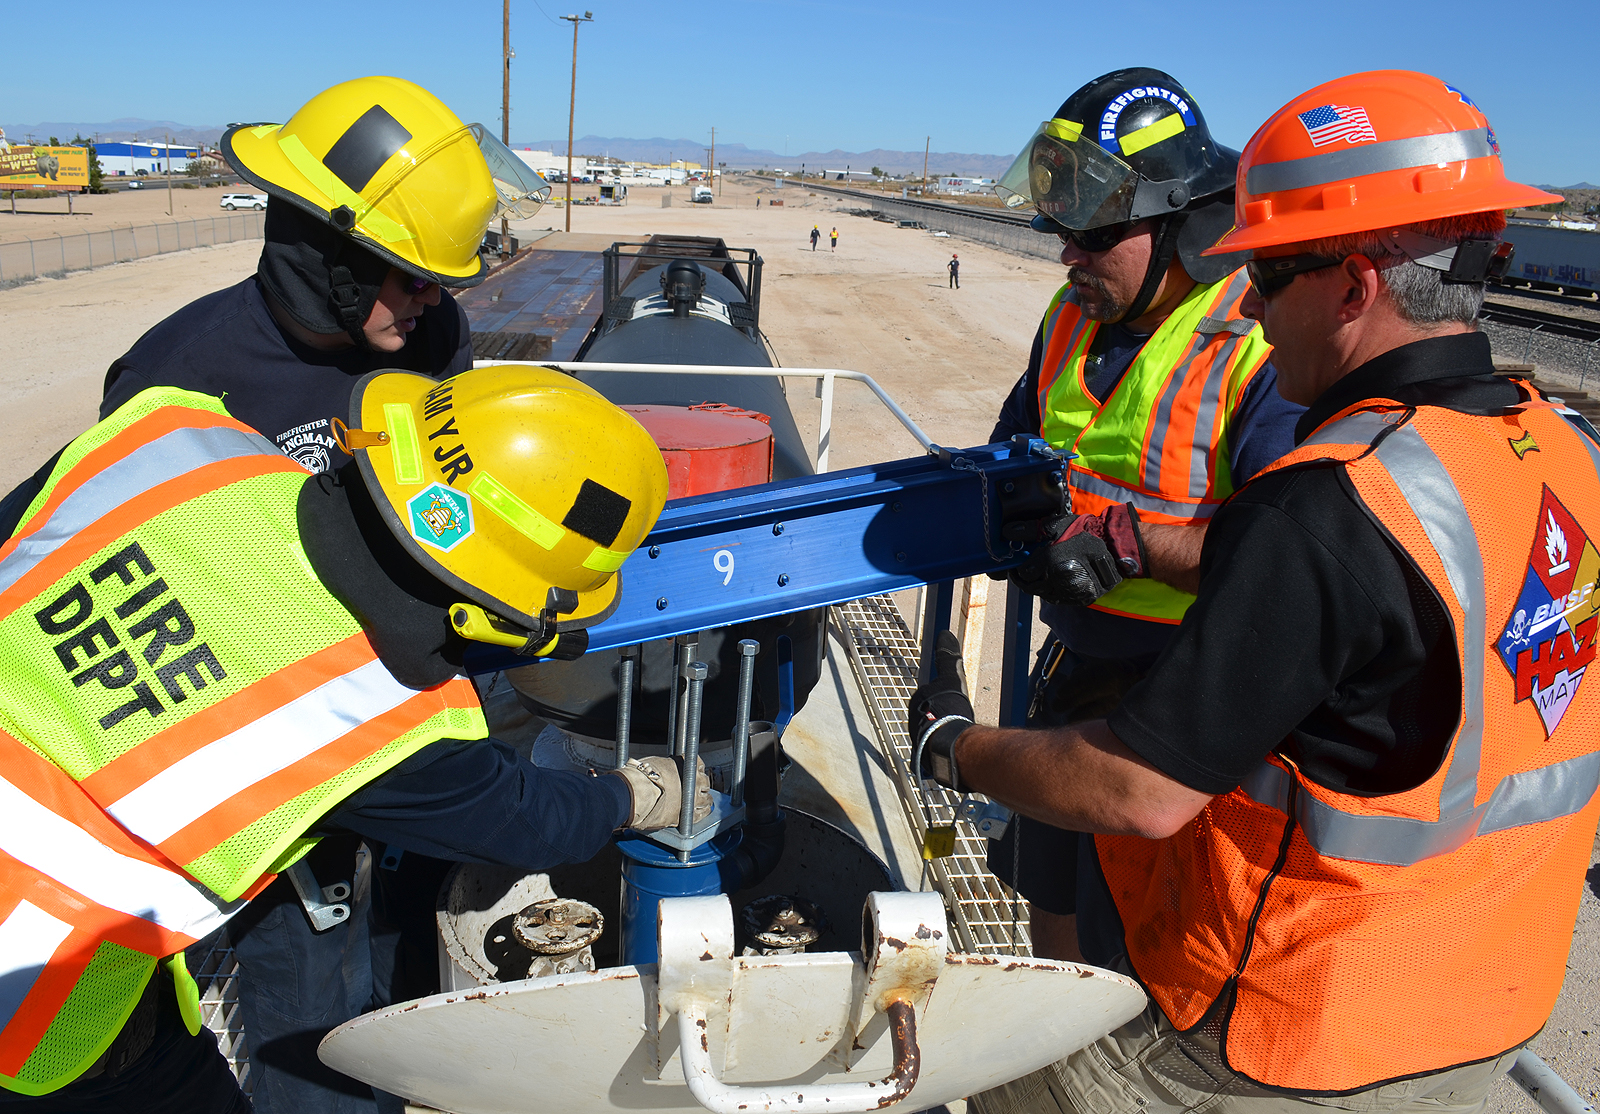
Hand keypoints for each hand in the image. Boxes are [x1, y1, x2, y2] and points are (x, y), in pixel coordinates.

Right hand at [614, 755, 712, 831]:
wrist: (636, 794)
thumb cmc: (642, 777)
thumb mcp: (656, 763)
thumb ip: (667, 767)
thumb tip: (664, 769)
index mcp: (686, 766)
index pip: (699, 764)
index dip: (697, 768)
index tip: (695, 770)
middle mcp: (693, 781)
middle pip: (705, 782)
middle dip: (702, 784)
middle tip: (700, 787)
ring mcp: (691, 799)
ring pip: (707, 799)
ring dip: (705, 799)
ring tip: (705, 801)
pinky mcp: (686, 816)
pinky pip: (701, 814)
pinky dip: (703, 812)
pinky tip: (702, 812)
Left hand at [906, 630, 974, 790]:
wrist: (952, 744)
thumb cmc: (951, 710)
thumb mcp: (952, 678)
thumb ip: (947, 657)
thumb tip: (944, 633)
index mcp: (916, 702)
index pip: (931, 695)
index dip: (947, 698)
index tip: (956, 704)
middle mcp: (913, 722)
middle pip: (932, 714)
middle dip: (944, 716)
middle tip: (960, 718)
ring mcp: (918, 741)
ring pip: (934, 733)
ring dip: (946, 734)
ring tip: (960, 734)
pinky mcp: (926, 760)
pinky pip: (937, 751)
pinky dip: (946, 749)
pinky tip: (958, 749)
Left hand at [1009, 503, 1146, 606]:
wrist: (1113, 545)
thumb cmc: (1083, 531)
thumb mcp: (1055, 525)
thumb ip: (1031, 530)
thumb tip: (1008, 532)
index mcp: (1049, 561)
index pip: (1024, 574)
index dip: (1019, 570)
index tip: (1019, 565)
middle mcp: (1057, 579)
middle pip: (1032, 588)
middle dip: (1027, 580)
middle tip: (1028, 572)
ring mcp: (1070, 591)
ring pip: (1046, 595)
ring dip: (1041, 586)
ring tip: (1044, 575)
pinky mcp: (1081, 598)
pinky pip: (1061, 599)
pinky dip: (1056, 591)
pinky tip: (1057, 581)